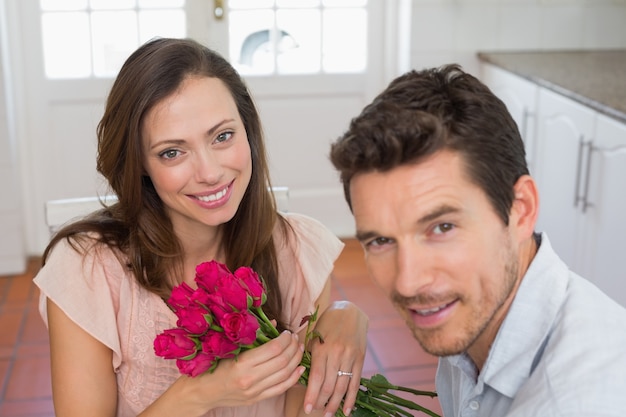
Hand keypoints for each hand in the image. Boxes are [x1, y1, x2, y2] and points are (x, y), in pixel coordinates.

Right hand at [206, 331, 304, 408]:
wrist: (202, 392)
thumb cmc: (213, 365)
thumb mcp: (229, 347)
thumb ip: (252, 336)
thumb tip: (274, 322)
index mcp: (242, 364)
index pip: (273, 349)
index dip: (285, 339)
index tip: (287, 333)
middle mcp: (250, 379)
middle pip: (282, 361)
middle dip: (293, 347)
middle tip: (295, 338)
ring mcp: (255, 391)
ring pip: (285, 374)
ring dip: (296, 360)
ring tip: (299, 349)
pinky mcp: (257, 398)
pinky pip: (281, 388)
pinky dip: (294, 377)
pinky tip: (300, 368)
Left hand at [303, 301, 367, 415]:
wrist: (349, 311)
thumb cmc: (326, 324)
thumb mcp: (314, 336)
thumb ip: (309, 356)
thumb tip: (301, 378)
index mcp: (322, 348)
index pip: (316, 377)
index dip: (312, 395)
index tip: (307, 408)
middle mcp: (336, 353)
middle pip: (329, 385)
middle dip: (322, 402)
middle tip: (316, 411)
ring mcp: (350, 357)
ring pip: (342, 386)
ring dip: (335, 403)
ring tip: (328, 414)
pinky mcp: (360, 359)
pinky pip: (356, 382)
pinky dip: (351, 398)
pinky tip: (347, 410)